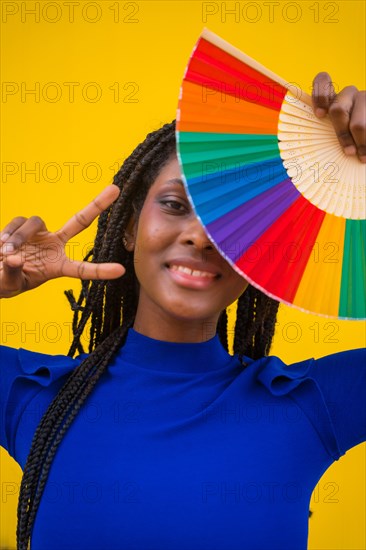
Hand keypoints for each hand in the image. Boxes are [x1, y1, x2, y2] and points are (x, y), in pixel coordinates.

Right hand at [0, 185, 124, 298]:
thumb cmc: (5, 282)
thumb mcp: (9, 285)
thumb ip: (12, 274)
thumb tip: (16, 258)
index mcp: (57, 267)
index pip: (81, 269)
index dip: (100, 270)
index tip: (120, 270)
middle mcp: (54, 246)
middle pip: (79, 222)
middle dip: (97, 205)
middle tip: (115, 189)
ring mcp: (40, 235)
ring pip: (36, 221)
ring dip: (20, 237)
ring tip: (6, 253)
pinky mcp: (23, 227)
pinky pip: (18, 221)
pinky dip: (9, 233)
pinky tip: (1, 246)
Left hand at [312, 72, 365, 162]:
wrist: (365, 136)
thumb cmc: (348, 139)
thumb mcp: (335, 132)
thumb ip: (328, 131)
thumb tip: (316, 151)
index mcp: (333, 98)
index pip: (323, 80)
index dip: (319, 95)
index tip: (320, 115)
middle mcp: (348, 93)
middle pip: (338, 109)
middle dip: (342, 134)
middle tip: (349, 152)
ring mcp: (364, 97)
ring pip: (358, 123)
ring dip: (361, 142)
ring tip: (362, 156)